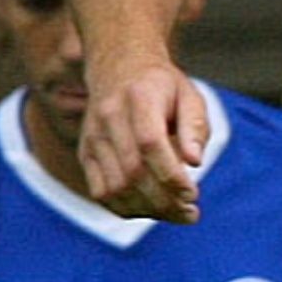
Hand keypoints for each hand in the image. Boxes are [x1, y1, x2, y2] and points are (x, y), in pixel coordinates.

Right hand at [78, 55, 207, 222]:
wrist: (119, 68)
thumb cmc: (162, 87)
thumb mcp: (189, 95)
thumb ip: (195, 126)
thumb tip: (195, 162)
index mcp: (139, 97)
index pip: (150, 143)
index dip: (171, 175)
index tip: (193, 194)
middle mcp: (109, 117)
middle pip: (132, 171)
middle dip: (164, 200)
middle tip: (190, 212)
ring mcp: (93, 137)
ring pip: (115, 187)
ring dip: (148, 210)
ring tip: (176, 214)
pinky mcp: (85, 153)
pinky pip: (101, 192)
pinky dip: (126, 208)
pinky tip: (151, 209)